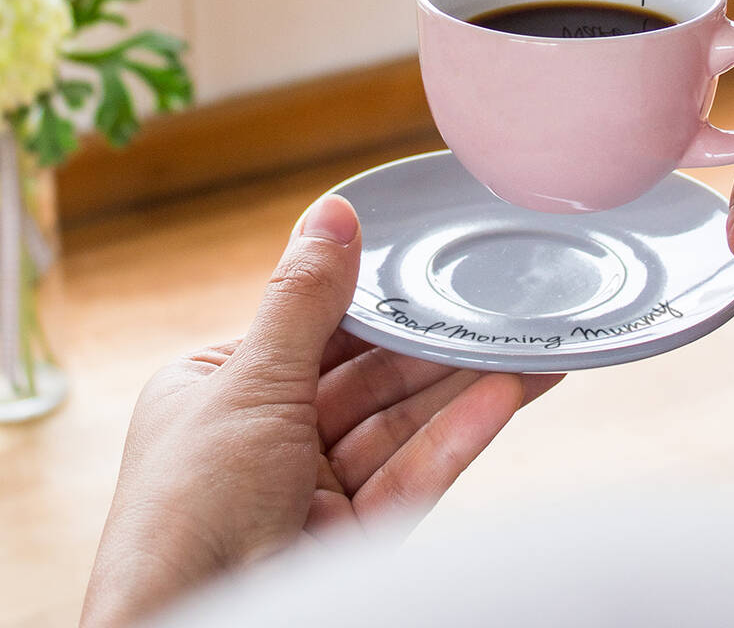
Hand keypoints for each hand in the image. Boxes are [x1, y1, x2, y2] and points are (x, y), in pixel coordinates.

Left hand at [82, 193, 560, 626]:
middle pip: (370, 378)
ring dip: (463, 389)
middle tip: (502, 309)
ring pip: (402, 424)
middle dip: (435, 347)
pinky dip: (457, 439)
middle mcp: (267, 437)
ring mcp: (312, 489)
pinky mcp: (352, 536)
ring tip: (528, 351)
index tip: (433, 271)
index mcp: (221, 390)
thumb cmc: (187, 514)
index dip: (376, 301)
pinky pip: (412, 475)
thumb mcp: (249, 384)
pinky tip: (504, 398)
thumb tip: (332, 214)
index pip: (314, 329)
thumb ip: (303, 301)